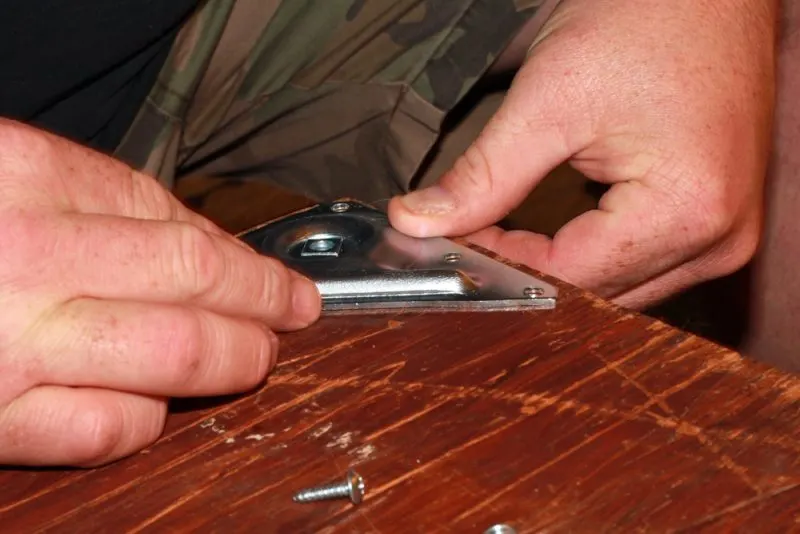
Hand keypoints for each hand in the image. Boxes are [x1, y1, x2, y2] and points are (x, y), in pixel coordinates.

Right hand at [0, 120, 320, 466]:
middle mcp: (26, 258)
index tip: (269, 268)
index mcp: (21, 179)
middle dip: (264, 299)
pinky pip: (104, 427)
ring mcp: (11, 342)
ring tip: (260, 355)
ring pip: (172, 355)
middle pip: (193, 279)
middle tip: (298, 309)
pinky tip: (163, 408)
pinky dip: (149, 420)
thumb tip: (184, 237)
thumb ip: (81, 199)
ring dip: (232, 359)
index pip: (170, 217)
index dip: (236, 251)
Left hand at [388, 0, 775, 307]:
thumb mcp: (550, 99)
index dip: (497, 265)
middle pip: (593, 290)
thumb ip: (484, 175)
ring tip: (504, 231)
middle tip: (467, 236)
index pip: (567, 277)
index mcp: (685, 212)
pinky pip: (639, 262)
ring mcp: (723, 236)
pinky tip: (552, 232)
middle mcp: (716, 241)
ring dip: (557, 266)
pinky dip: (590, 252)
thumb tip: (419, 222)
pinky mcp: (715, 222)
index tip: (447, 243)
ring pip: (614, 285)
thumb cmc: (650, 18)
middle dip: (524, 268)